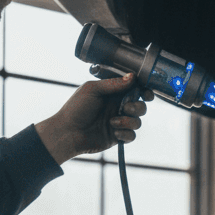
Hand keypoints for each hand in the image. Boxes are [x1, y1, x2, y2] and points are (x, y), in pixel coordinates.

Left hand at [34, 73, 152, 164]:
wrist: (68, 132)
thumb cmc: (76, 108)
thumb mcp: (92, 89)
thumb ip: (113, 84)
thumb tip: (132, 77)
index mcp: (113, 93)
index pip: (135, 90)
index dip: (144, 91)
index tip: (146, 94)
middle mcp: (118, 107)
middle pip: (141, 106)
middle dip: (138, 107)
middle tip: (127, 108)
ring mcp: (119, 122)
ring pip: (138, 122)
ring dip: (129, 121)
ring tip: (112, 122)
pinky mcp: (118, 136)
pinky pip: (132, 135)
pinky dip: (125, 133)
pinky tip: (113, 132)